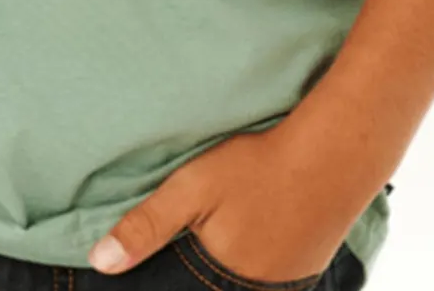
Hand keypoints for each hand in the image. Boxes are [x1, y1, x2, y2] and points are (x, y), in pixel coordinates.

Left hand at [87, 126, 358, 281]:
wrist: (333, 156)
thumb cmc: (256, 169)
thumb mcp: (192, 190)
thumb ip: (146, 228)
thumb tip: (100, 263)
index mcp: (225, 286)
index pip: (182, 288)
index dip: (169, 278)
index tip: (175, 251)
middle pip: (210, 286)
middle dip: (193, 274)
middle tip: (204, 231)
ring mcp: (287, 288)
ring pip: (240, 284)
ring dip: (221, 270)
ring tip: (227, 231)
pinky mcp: (306, 272)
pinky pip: (268, 279)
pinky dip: (251, 265)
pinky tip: (250, 235)